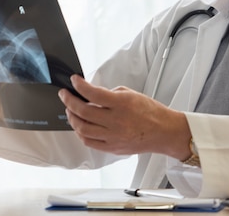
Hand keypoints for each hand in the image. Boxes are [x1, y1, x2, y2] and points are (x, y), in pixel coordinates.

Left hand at [58, 75, 191, 159]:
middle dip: (69, 101)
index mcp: (122, 104)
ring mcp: (113, 136)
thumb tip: (92, 94)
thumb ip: (111, 94)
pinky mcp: (112, 147)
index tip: (74, 81)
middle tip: (65, 95)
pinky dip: (80, 133)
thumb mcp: (131, 94)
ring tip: (70, 110)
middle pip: (83, 111)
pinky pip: (89, 142)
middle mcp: (116, 121)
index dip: (80, 86)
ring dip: (72, 117)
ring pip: (82, 128)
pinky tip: (79, 126)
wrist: (163, 132)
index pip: (93, 93)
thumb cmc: (150, 112)